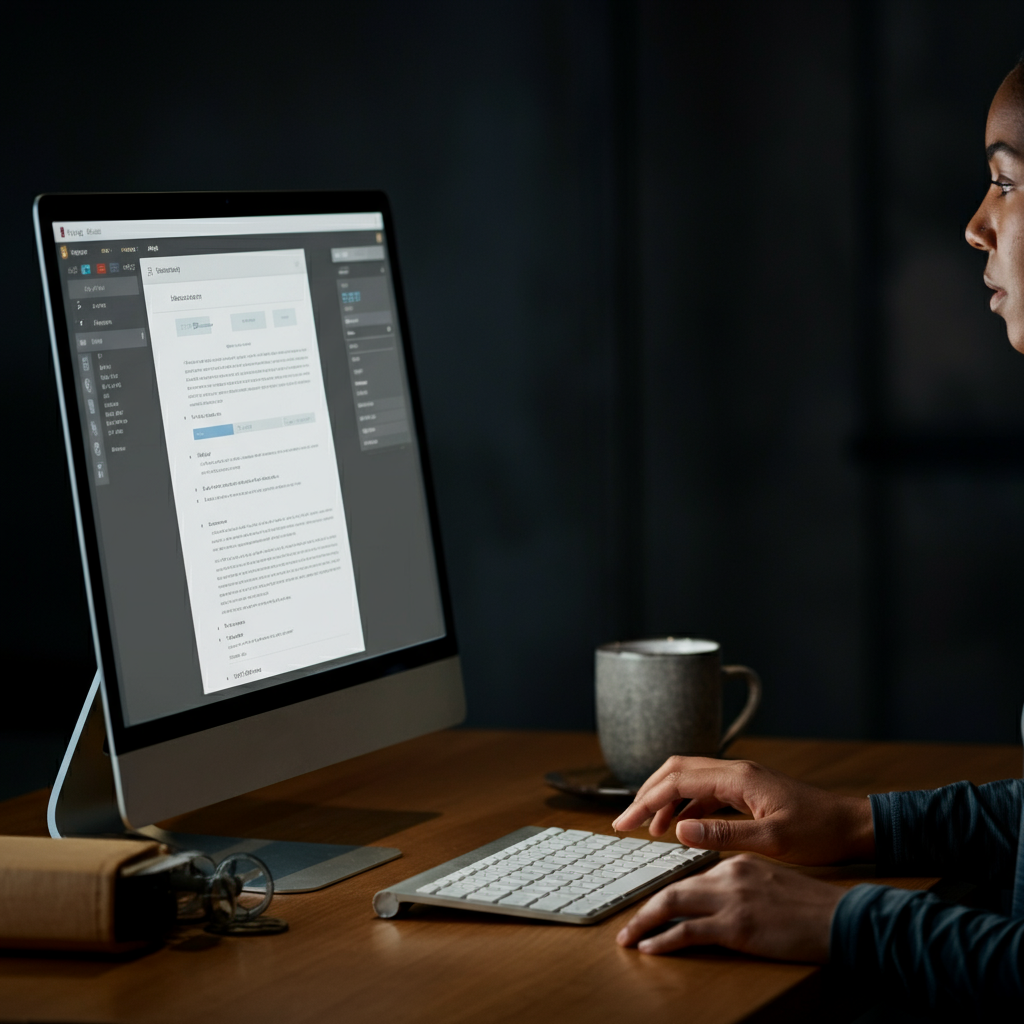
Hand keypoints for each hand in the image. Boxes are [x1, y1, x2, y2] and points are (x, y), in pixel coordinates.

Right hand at [611, 756, 873, 864]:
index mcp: (738, 778)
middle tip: (627, 821)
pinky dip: (686, 807)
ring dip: (666, 800)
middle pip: (677, 770)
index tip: (625, 822)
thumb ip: (722, 834)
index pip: (677, 781)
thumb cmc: (819, 833)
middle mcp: (735, 771)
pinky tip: (681, 829)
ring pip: (689, 779)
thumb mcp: (771, 841)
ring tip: (651, 829)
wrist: (852, 826)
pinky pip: (705, 792)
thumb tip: (678, 830)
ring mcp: (741, 779)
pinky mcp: (747, 790)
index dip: (646, 801)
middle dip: (647, 792)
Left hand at [616, 854, 843, 961]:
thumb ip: (742, 885)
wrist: (842, 917)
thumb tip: (718, 900)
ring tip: (628, 938)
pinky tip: (651, 948)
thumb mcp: (772, 883)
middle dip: (645, 908)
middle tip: (626, 926)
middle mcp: (729, 874)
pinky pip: (689, 932)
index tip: (650, 908)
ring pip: (673, 904)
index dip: (666, 894)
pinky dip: (665, 940)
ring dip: (645, 922)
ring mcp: (732, 899)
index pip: (691, 877)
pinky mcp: (737, 925)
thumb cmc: (813, 906)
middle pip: (674, 888)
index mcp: (738, 862)